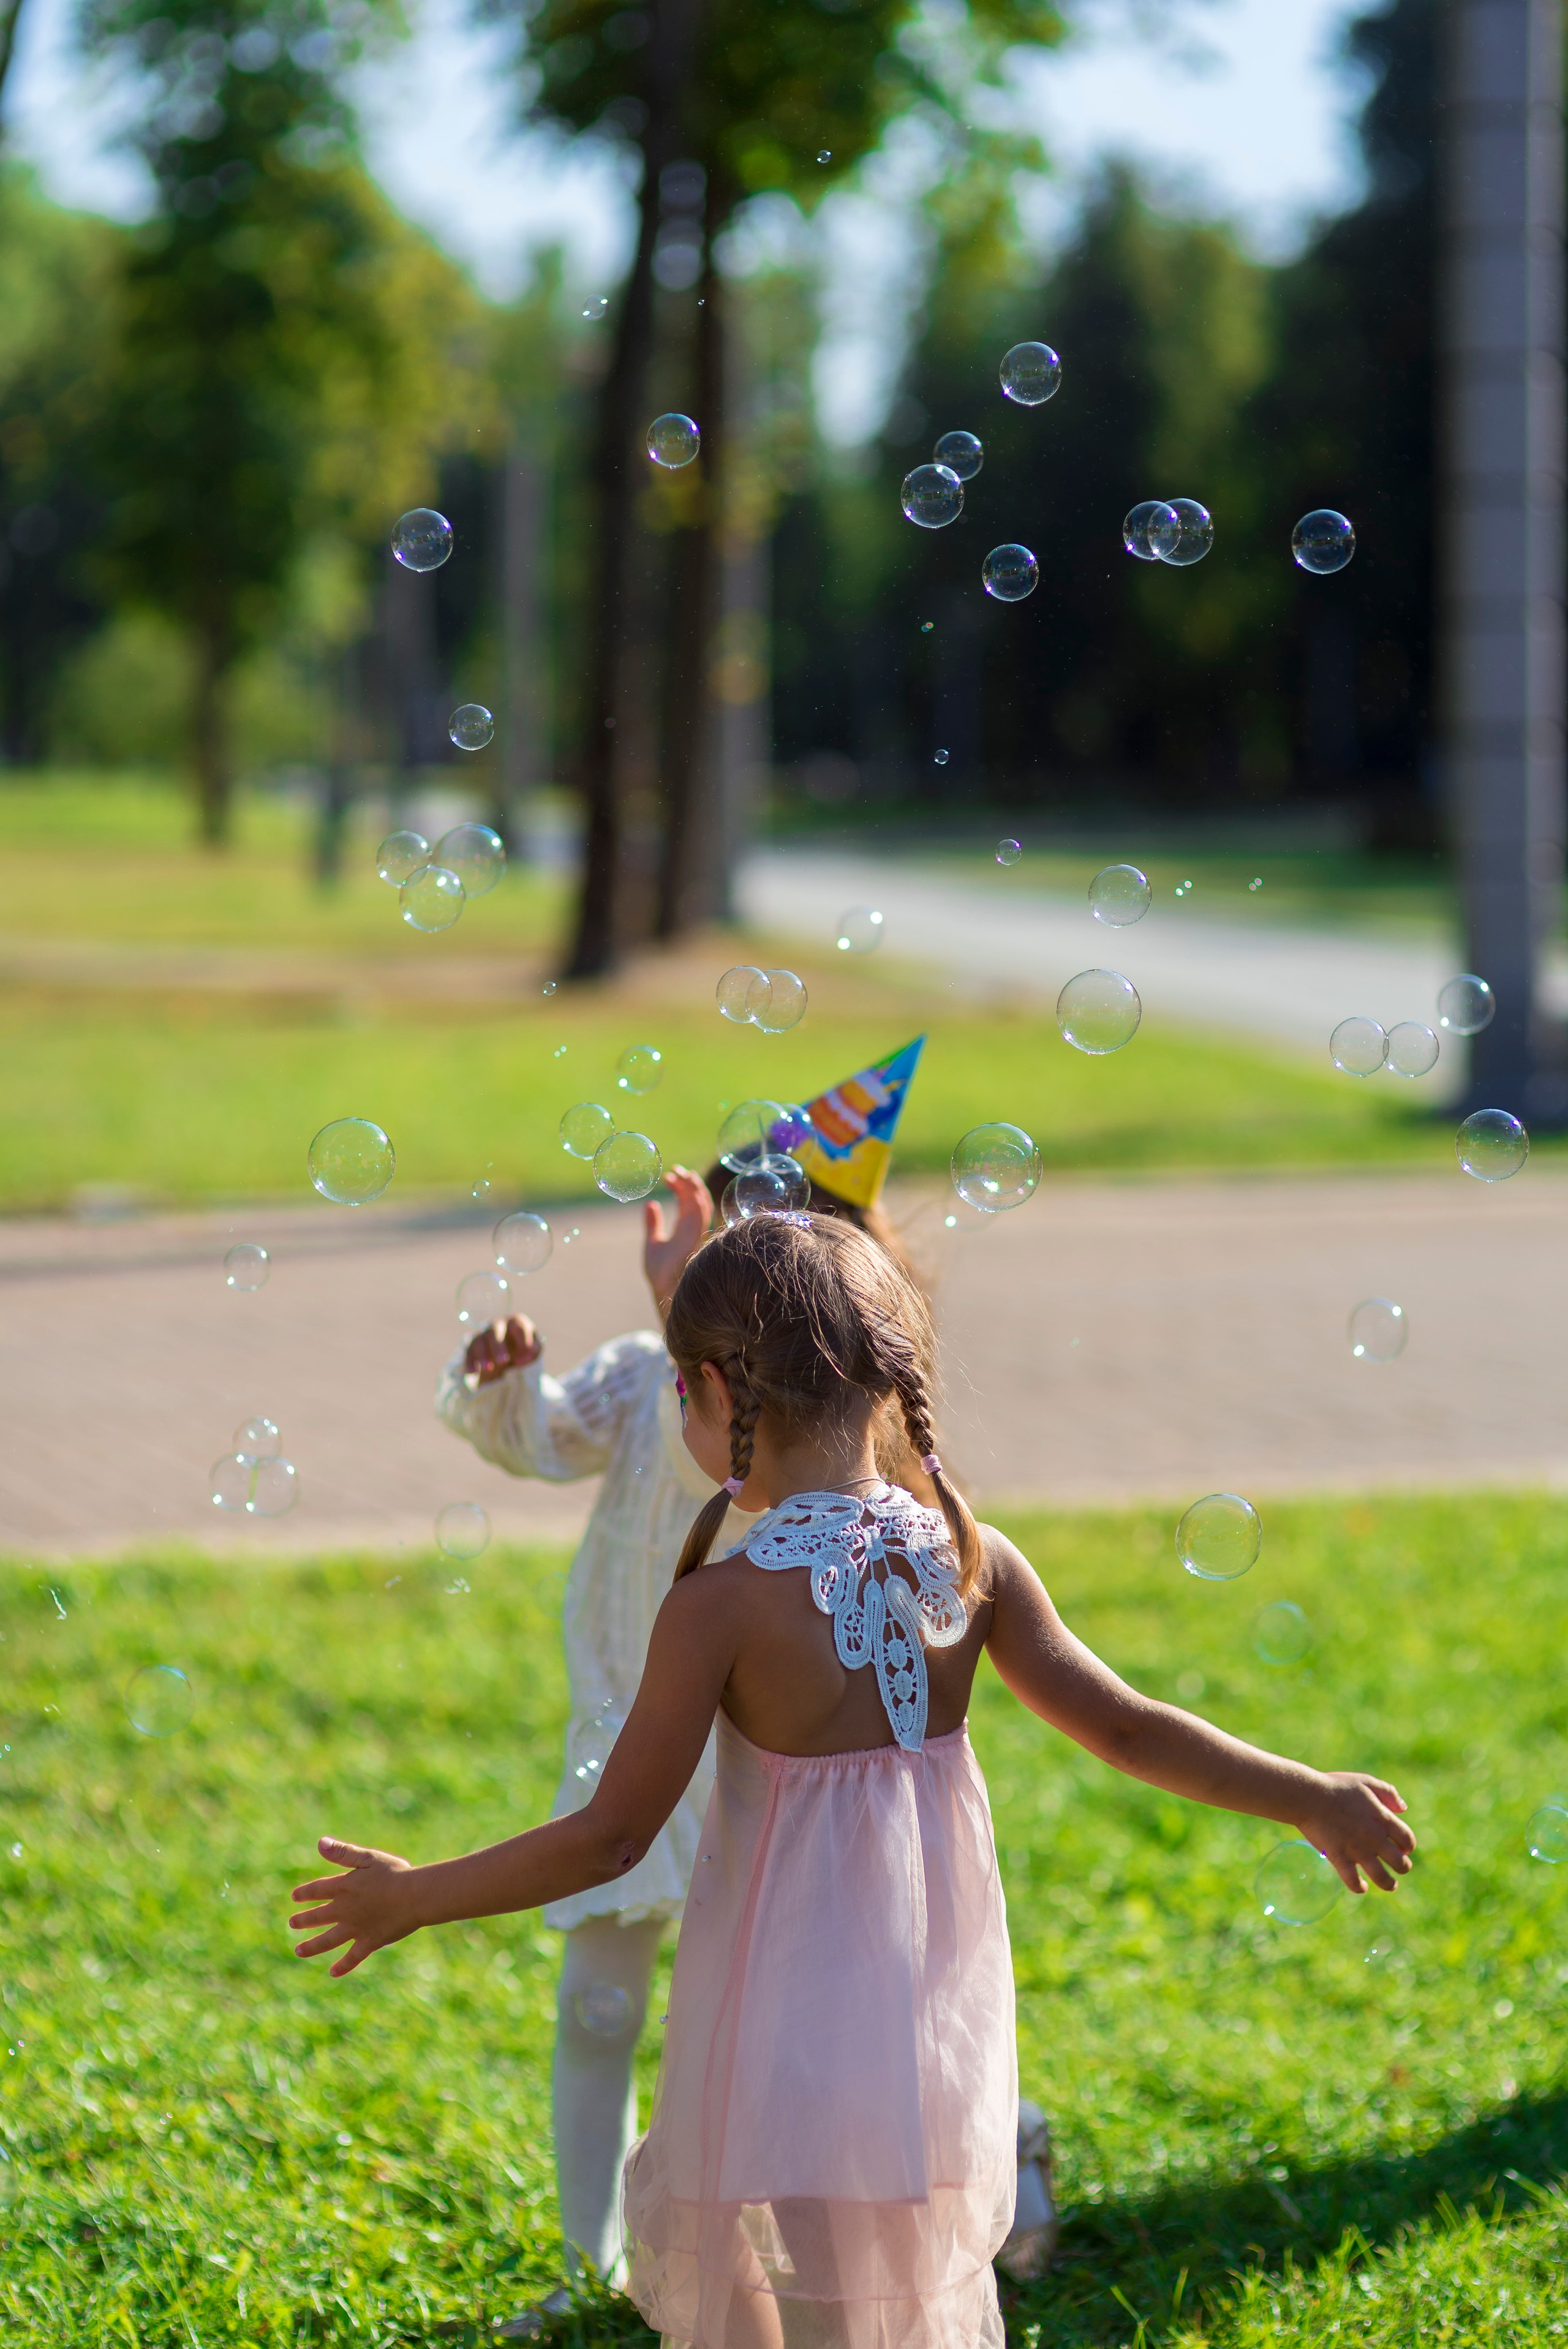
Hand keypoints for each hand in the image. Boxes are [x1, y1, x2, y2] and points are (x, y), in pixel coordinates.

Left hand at [290, 1836, 420, 1976]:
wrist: (414, 1896)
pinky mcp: (369, 1942)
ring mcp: (355, 1928)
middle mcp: (345, 1910)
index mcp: (344, 1887)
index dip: (305, 1893)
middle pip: (318, 1917)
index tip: (295, 1897)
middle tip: (291, 1924)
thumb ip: (343, 1853)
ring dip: (312, 1946)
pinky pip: (352, 1957)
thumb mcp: (368, 1858)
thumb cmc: (395, 1873)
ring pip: (328, 1940)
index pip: (317, 1890)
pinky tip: (333, 1973)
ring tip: (299, 1951)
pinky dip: (343, 1966)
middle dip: (303, 1920)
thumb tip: (320, 1843)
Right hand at [463, 1314, 539, 1386]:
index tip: (523, 1361)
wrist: (509, 1353)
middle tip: (503, 1361)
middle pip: (495, 1331)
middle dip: (498, 1346)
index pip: (519, 1327)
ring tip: (487, 1369)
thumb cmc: (524, 1349)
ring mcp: (485, 1333)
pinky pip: (469, 1351)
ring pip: (480, 1341)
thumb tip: (520, 1360)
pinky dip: (470, 1361)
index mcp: (516, 1322)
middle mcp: (499, 1324)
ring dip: (482, 1354)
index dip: (523, 1343)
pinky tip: (472, 1372)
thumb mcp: (534, 1350)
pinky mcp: (474, 1344)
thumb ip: (533, 1352)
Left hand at [644, 1165, 713, 1314]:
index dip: (681, 1186)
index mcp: (684, 1228)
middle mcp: (693, 1228)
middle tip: (676, 1170)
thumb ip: (653, 1223)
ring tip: (682, 1173)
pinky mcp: (696, 1237)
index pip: (687, 1201)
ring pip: (702, 1203)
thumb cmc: (659, 1271)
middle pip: (697, 1198)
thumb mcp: (652, 1241)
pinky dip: (696, 1199)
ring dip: (693, 1186)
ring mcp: (696, 1232)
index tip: (669, 1175)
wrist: (663, 1288)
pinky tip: (687, 1187)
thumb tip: (650, 1204)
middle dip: (689, 1182)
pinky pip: (701, 1214)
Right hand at [1296, 1773, 1414, 1894]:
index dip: (1408, 1846)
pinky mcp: (1339, 1858)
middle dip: (1403, 1867)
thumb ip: (1388, 1793)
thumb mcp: (1366, 1781)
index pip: (1407, 1840)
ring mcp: (1357, 1850)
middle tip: (1400, 1867)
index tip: (1404, 1848)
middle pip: (1400, 1862)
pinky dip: (1359, 1887)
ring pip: (1382, 1877)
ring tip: (1390, 1885)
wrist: (1308, 1796)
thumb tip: (1403, 1809)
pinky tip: (1361, 1886)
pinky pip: (1353, 1881)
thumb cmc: (1336, 1786)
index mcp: (1382, 1819)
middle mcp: (1374, 1838)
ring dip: (1389, 1884)